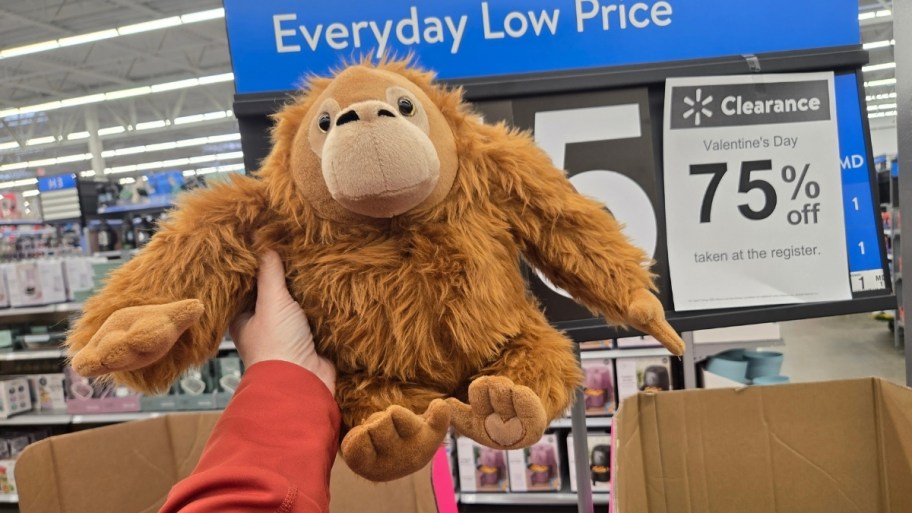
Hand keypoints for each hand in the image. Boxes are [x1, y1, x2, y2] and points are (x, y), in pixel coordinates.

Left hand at [230, 250, 335, 394]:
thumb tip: (260, 240)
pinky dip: (318, 302)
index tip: (263, 242)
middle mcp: (262, 325)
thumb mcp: (271, 301)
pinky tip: (325, 283)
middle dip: (281, 275)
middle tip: (291, 246)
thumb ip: (268, 272)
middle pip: (271, 292)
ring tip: (310, 259)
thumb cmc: (277, 345)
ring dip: (301, 288)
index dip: (253, 265)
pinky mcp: (309, 338)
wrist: (303, 382)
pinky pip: (313, 314)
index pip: (245, 285)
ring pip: (293, 303)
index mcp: (243, 318)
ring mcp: (286, 332)